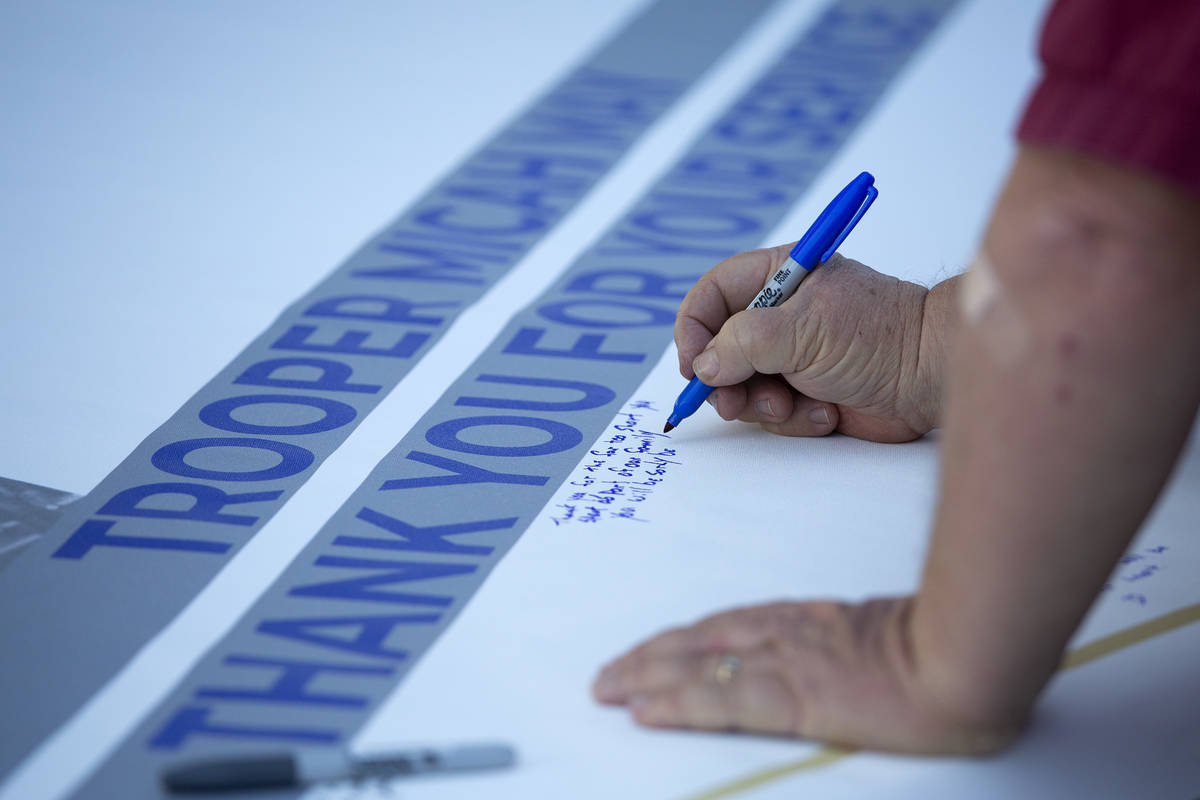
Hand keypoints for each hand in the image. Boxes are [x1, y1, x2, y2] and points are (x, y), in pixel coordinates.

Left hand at [592, 598, 1018, 754]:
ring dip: (646, 676)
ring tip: (608, 689)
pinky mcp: (792, 696)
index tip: (652, 651)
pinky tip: (645, 710)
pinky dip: (676, 703)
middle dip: (650, 657)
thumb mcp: (892, 638)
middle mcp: (786, 634)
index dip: (684, 640)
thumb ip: (856, 645)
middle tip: (609, 674)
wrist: (969, 657)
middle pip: (700, 641)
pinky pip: (720, 700)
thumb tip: (843, 661)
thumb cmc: (951, 649)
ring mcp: (786, 662)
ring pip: (697, 665)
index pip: (729, 626)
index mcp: (810, 620)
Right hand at [676, 245, 949, 441]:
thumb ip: (742, 344)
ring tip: (795, 405)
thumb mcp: (801, 330)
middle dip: (725, 381)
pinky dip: (794, 419)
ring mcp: (792, 357)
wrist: (932, 378)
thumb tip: (703, 366)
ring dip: (763, 405)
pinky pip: (773, 413)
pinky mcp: (806, 393)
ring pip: (742, 388)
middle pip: (719, 348)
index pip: (713, 294)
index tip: (692, 366)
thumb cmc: (877, 336)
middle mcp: (780, 315)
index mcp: (779, 276)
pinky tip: (826, 411)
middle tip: (732, 402)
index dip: (694, 329)